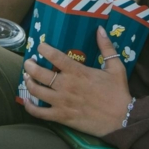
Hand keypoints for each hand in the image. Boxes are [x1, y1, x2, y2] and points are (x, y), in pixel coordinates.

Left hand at [19, 28, 133, 133]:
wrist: (122, 119)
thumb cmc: (118, 92)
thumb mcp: (116, 67)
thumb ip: (106, 47)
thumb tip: (100, 29)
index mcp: (78, 72)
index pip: (55, 56)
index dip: (44, 49)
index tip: (40, 46)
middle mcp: (66, 86)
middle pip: (40, 73)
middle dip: (30, 66)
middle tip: (28, 62)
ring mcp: (62, 102)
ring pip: (36, 91)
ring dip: (28, 82)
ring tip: (26, 77)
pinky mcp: (62, 117)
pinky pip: (40, 113)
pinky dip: (30, 107)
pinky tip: (27, 101)